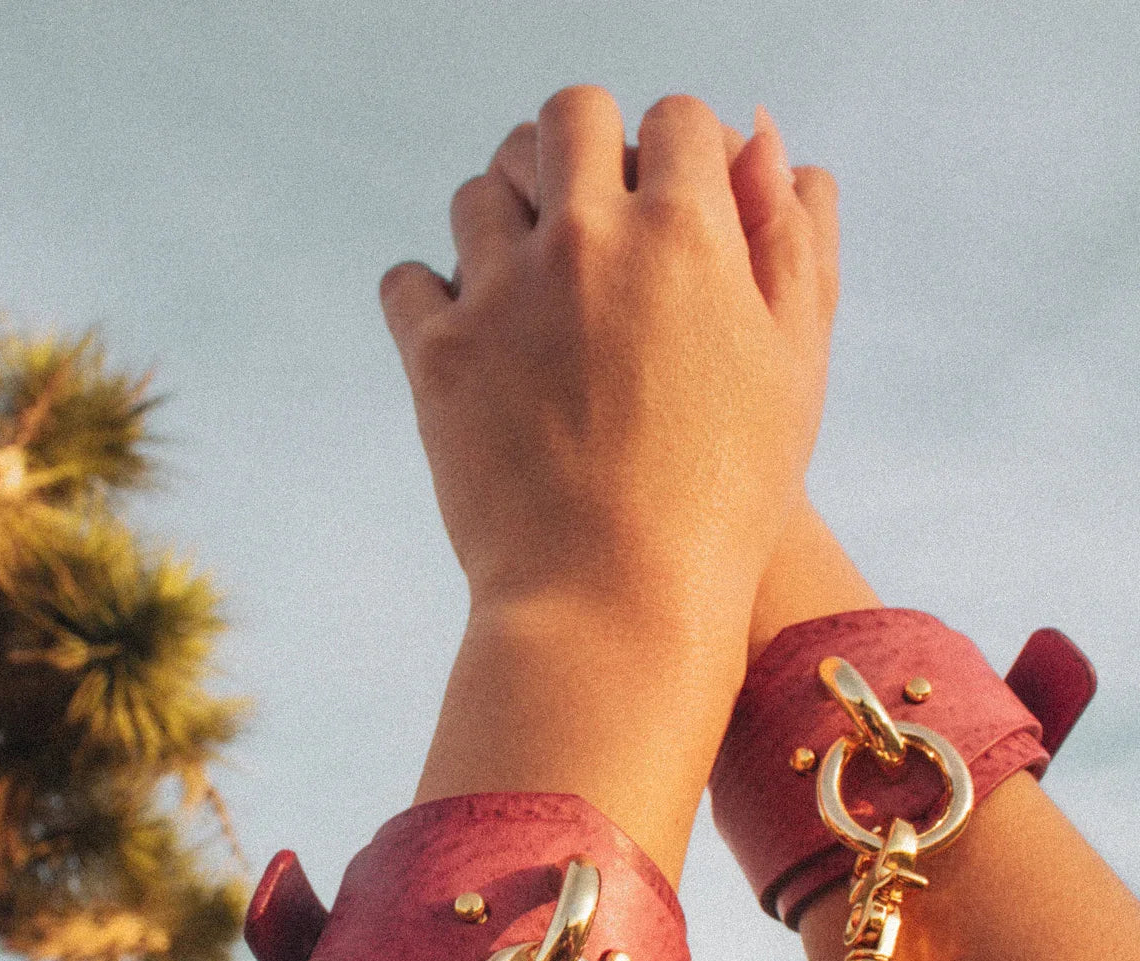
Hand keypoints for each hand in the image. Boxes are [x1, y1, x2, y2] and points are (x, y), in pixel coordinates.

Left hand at [381, 89, 839, 628]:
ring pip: (479, 190)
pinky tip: (470, 334)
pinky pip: (408, 279)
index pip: (674, 119)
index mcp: (685, 233)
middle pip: (567, 117)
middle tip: (591, 212)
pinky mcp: (434, 356)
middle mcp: (585, 240)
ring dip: (506, 218)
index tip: (669, 201)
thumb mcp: (793, 370)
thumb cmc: (724, 498)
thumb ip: (789, 243)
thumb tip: (763, 137)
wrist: (614, 602)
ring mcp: (499, 294)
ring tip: (531, 285)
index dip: (677, 153)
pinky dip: (432, 295)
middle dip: (584, 147)